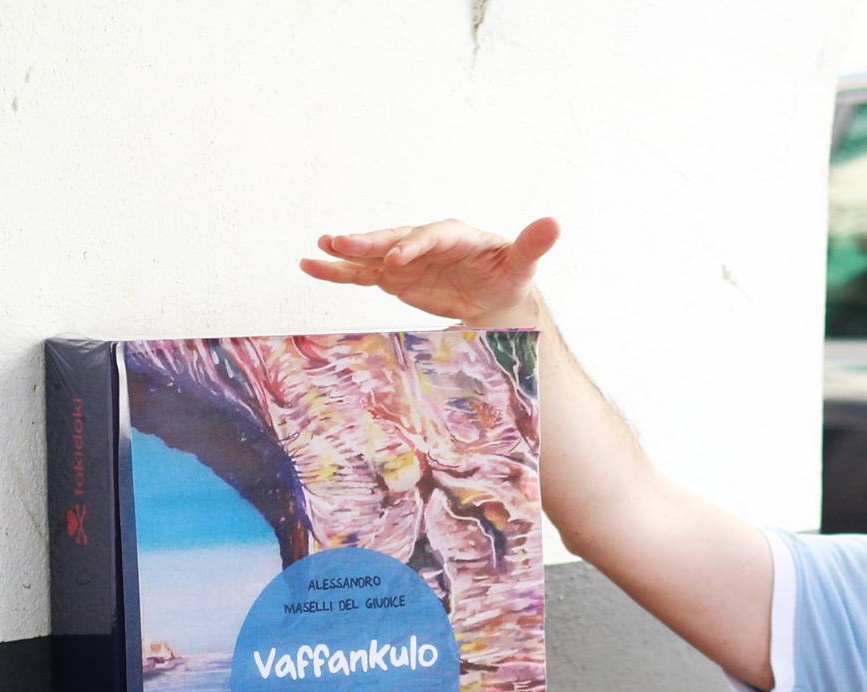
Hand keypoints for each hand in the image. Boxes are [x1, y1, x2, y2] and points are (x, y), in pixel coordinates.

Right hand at [299, 217, 559, 326]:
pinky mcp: (393, 277)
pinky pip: (361, 273)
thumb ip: (532, 245)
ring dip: (345, 253)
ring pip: (371, 255)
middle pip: (393, 239)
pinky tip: (310, 266)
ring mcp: (405, 259)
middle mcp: (424, 242)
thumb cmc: (508, 274)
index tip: (399, 261)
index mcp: (453, 234)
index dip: (414, 246)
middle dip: (368, 242)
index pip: (430, 237)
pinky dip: (337, 271)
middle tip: (339, 242)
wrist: (493, 294)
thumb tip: (555, 223)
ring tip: (315, 252)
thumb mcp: (522, 264)